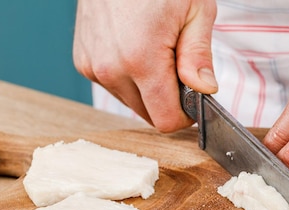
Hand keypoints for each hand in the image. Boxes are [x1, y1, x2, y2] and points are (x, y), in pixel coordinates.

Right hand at [73, 0, 217, 131]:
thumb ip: (198, 56)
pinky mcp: (83, 61)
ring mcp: (93, 66)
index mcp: (141, 60)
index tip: (194, 98)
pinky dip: (129, 77)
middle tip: (176, 64)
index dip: (186, 114)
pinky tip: (136, 48)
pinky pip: (113, 86)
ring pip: (131, 102)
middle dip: (168, 99)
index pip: (166, 120)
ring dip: (148, 89)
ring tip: (156, 51)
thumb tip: (205, 90)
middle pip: (149, 115)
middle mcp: (110, 69)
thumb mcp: (195, 11)